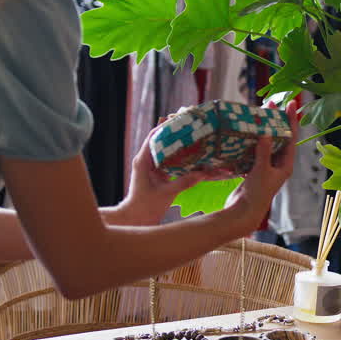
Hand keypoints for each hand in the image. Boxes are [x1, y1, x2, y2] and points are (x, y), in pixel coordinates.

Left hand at [120, 119, 234, 224]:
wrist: (136, 219)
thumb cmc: (146, 206)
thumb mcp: (167, 193)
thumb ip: (185, 182)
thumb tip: (203, 173)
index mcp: (143, 161)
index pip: (153, 137)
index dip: (166, 127)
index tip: (180, 120)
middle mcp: (146, 161)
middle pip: (159, 140)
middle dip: (174, 132)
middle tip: (190, 126)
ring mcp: (151, 166)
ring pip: (164, 149)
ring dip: (177, 143)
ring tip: (193, 136)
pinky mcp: (156, 173)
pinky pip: (168, 159)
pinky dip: (178, 155)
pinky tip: (191, 154)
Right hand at [224, 100, 299, 233]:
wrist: (243, 212)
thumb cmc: (257, 193)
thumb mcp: (261, 170)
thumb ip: (264, 152)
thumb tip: (265, 133)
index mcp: (286, 166)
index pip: (291, 138)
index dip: (291, 120)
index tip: (291, 104)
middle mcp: (278, 166)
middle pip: (279, 138)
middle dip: (276, 122)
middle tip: (271, 104)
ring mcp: (266, 168)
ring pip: (266, 144)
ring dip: (262, 131)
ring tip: (258, 114)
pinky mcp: (254, 171)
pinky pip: (254, 152)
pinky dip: (251, 143)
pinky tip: (245, 133)